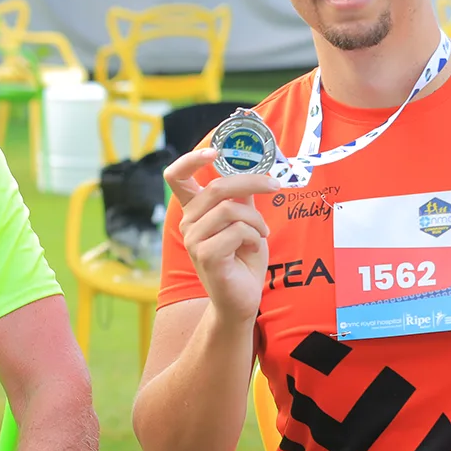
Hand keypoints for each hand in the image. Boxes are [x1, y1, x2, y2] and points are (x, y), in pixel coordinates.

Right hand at [164, 147, 278, 324]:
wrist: (241, 299)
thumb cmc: (242, 260)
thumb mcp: (246, 222)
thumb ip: (242, 197)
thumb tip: (251, 168)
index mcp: (194, 210)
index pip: (176, 176)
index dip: (191, 159)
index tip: (215, 151)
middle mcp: (189, 222)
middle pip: (217, 186)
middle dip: (252, 182)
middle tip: (275, 185)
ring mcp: (193, 239)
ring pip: (231, 209)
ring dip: (256, 220)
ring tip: (260, 234)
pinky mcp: (205, 255)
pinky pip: (237, 230)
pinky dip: (253, 236)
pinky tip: (251, 249)